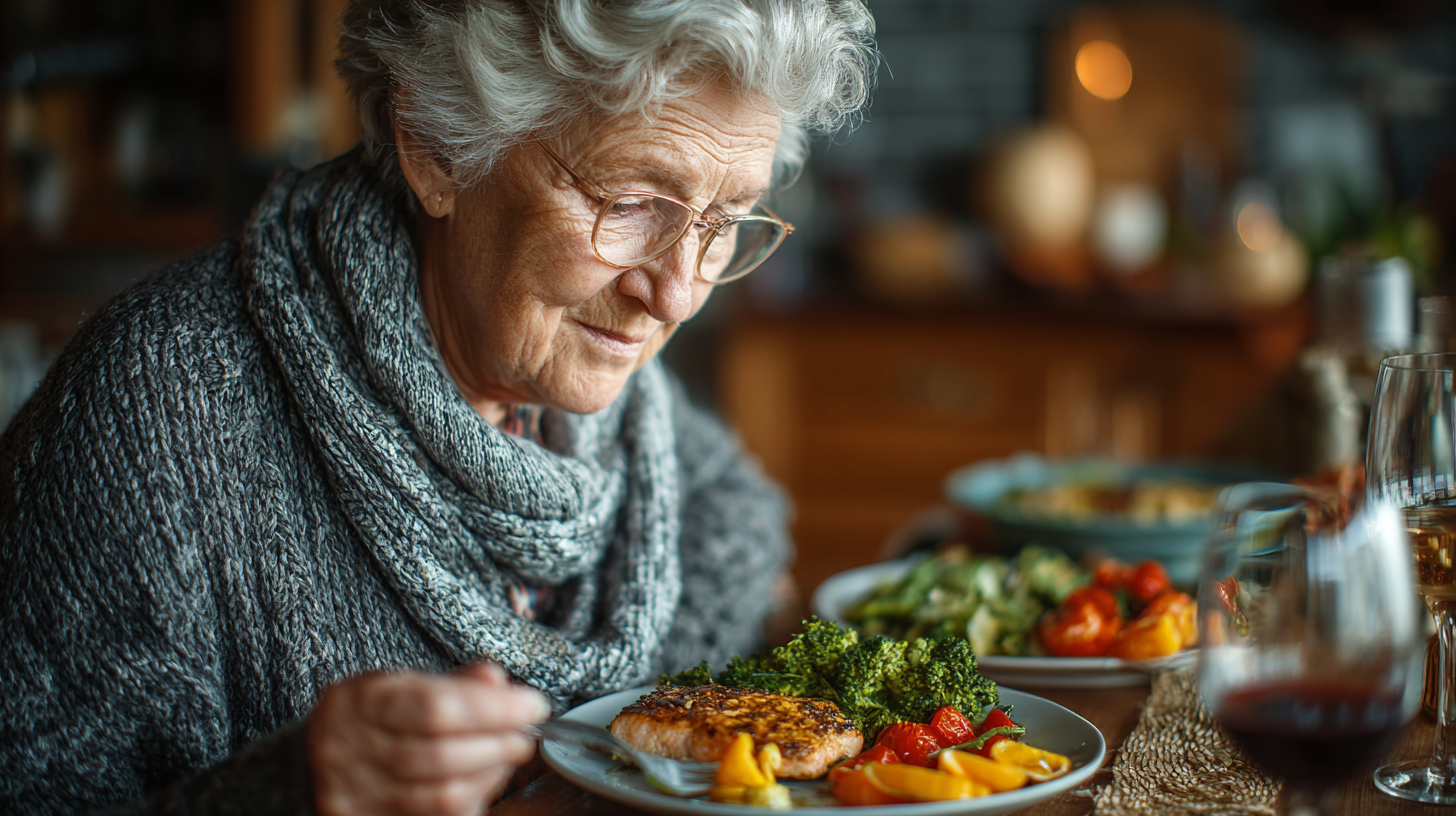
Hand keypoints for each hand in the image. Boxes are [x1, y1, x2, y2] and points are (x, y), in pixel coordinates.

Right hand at [308, 663, 549, 815]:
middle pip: (440, 755)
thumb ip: (451, 684)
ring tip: (509, 754)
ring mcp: (356, 795)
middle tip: (526, 734)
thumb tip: (498, 683)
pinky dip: (471, 800)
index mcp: (359, 702)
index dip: (492, 708)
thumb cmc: (370, 719)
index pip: (435, 707)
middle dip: (498, 744)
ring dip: (490, 775)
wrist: (312, 762)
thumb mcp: (400, 685)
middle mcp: (349, 750)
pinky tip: (483, 781)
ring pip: (440, 795)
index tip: (531, 705)